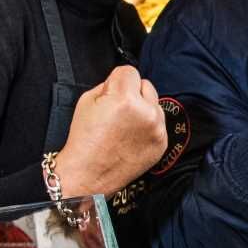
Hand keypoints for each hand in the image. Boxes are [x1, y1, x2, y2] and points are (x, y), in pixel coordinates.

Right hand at [54, 65, 168, 198]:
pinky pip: (159, 124)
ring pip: (155, 104)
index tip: (111, 91)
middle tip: (117, 110)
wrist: (88, 175)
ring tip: (125, 126)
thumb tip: (121, 81)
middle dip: (133, 93)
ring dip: (143, 109)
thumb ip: (108, 85)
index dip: (117, 80)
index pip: (130, 71)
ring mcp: (157, 130)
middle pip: (146, 85)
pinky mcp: (162, 144)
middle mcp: (146, 113)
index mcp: (125, 99)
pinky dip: (148, 127)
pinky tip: (132, 137)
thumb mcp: (87, 100)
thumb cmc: (84, 140)